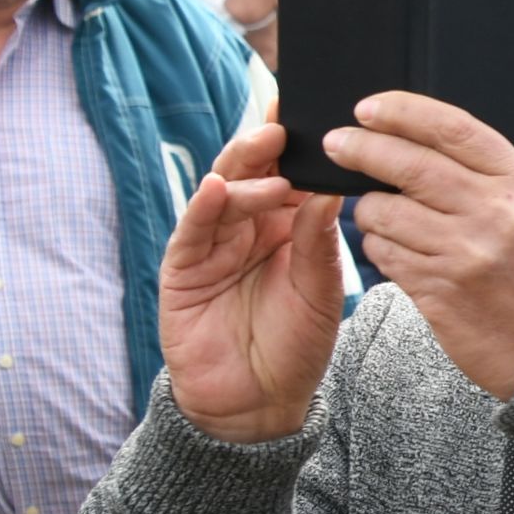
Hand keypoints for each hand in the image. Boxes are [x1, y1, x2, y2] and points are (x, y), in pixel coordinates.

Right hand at [159, 120, 346, 444]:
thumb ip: (317, 242)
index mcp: (285, 226)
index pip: (287, 174)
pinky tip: (215, 188)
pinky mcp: (183, 267)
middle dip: (264, 144)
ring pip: (221, 193)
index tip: (314, 111)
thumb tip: (329, 190)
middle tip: (286, 122)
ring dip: (243, 172)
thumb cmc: (294, 345)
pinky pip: (193, 230)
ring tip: (269, 156)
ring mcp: (212, 244)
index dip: (296, 146)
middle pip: (250, 173)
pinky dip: (203, 206)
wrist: (258, 401)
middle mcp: (247, 227)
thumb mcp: (319, 291)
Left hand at [327, 94, 513, 404]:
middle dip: (360, 149)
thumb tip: (417, 139)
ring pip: (383, 210)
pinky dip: (379, 247)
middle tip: (336, 144)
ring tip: (378, 216)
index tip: (367, 108)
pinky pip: (383, 252)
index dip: (401, 112)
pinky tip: (395, 251)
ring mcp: (464, 252)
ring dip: (368, 210)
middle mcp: (494, 213)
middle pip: (408, 163)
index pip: (452, 128)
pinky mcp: (437, 289)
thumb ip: (488, 175)